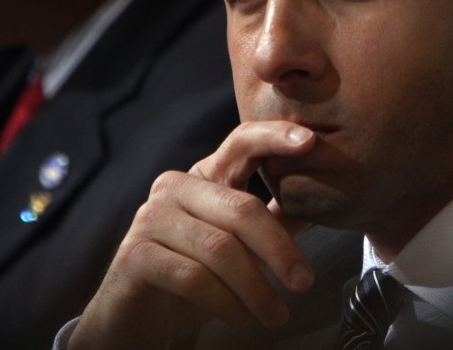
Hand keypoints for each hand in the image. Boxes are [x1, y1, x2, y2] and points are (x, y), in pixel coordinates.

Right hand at [68, 121, 317, 348]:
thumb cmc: (190, 273)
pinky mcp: (135, 254)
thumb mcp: (236, 244)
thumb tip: (317, 206)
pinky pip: (193, 277)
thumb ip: (271, 223)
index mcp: (204, 176)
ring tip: (274, 313)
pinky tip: (238, 316)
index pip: (241, 143)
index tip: (310, 141)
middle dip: (279, 249)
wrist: (134, 314)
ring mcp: (152, 218)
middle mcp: (175, 187)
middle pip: (241, 208)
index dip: (274, 136)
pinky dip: (225, 302)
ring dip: (256, 288)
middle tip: (303, 282)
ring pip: (220, 249)